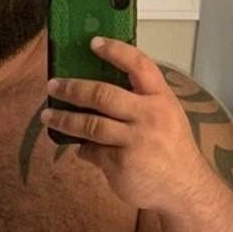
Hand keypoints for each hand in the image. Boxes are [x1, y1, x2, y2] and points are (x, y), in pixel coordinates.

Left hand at [41, 37, 211, 212]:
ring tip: (47, 115)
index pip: (139, 65)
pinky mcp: (120, 164)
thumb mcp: (166, 116)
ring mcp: (134, 141)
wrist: (185, 188)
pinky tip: (80, 148)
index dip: (115, 51)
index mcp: (161, 99)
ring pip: (90, 124)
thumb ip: (139, 103)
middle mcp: (149, 116)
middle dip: (73, 88)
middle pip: (103, 95)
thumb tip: (99, 97)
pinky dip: (84, 149)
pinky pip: (93, 151)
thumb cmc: (172, 150)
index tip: (93, 42)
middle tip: (53, 85)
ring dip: (64, 119)